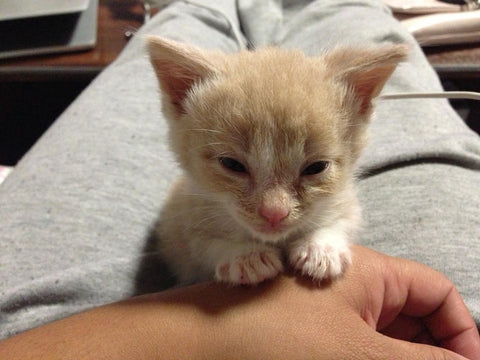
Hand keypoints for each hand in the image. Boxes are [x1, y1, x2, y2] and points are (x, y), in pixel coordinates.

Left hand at [1, 246, 477, 359]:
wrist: (191, 349)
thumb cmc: (270, 342)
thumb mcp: (359, 355)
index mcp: (365, 274)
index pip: (434, 292)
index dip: (461, 333)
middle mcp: (344, 289)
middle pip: (408, 318)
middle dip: (427, 353)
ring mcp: (321, 314)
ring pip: (377, 338)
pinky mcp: (300, 337)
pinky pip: (347, 349)